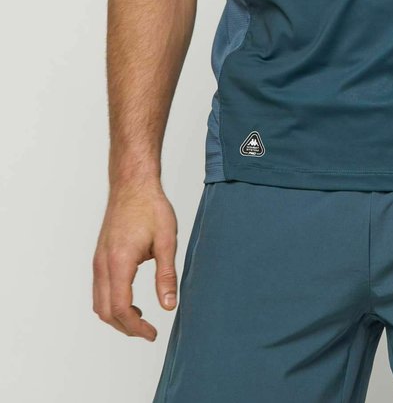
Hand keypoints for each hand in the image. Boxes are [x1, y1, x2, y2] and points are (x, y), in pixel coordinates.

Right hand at [92, 179, 177, 339]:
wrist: (133, 184)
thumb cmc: (151, 207)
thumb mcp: (167, 240)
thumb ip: (166, 275)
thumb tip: (169, 306)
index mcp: (119, 262)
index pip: (120, 308)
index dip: (136, 327)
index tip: (152, 333)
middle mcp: (102, 264)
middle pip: (105, 311)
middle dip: (126, 327)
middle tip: (148, 332)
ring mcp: (98, 261)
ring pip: (98, 303)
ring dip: (117, 317)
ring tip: (140, 319)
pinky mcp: (99, 257)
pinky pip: (99, 290)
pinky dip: (111, 303)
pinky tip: (130, 300)